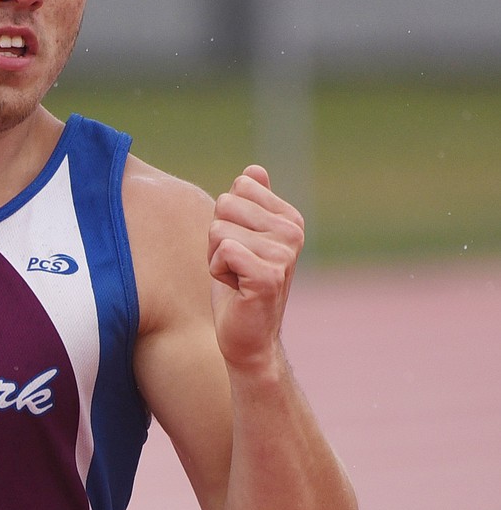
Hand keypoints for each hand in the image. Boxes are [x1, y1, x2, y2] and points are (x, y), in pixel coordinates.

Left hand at [207, 165, 304, 375]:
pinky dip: (217, 272)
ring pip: (219, 230)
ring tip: (236, 278)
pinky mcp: (268, 275)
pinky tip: (236, 288)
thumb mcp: (243, 239)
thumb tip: (254, 170)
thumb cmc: (240, 289)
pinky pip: (223, 251)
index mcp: (289, 218)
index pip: (239, 187)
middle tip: (236, 266)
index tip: (240, 248)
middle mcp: (292, 232)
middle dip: (217, 238)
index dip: (227, 219)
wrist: (248, 339)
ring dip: (217, 258)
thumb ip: (251, 205)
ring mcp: (283, 253)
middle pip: (226, 205)